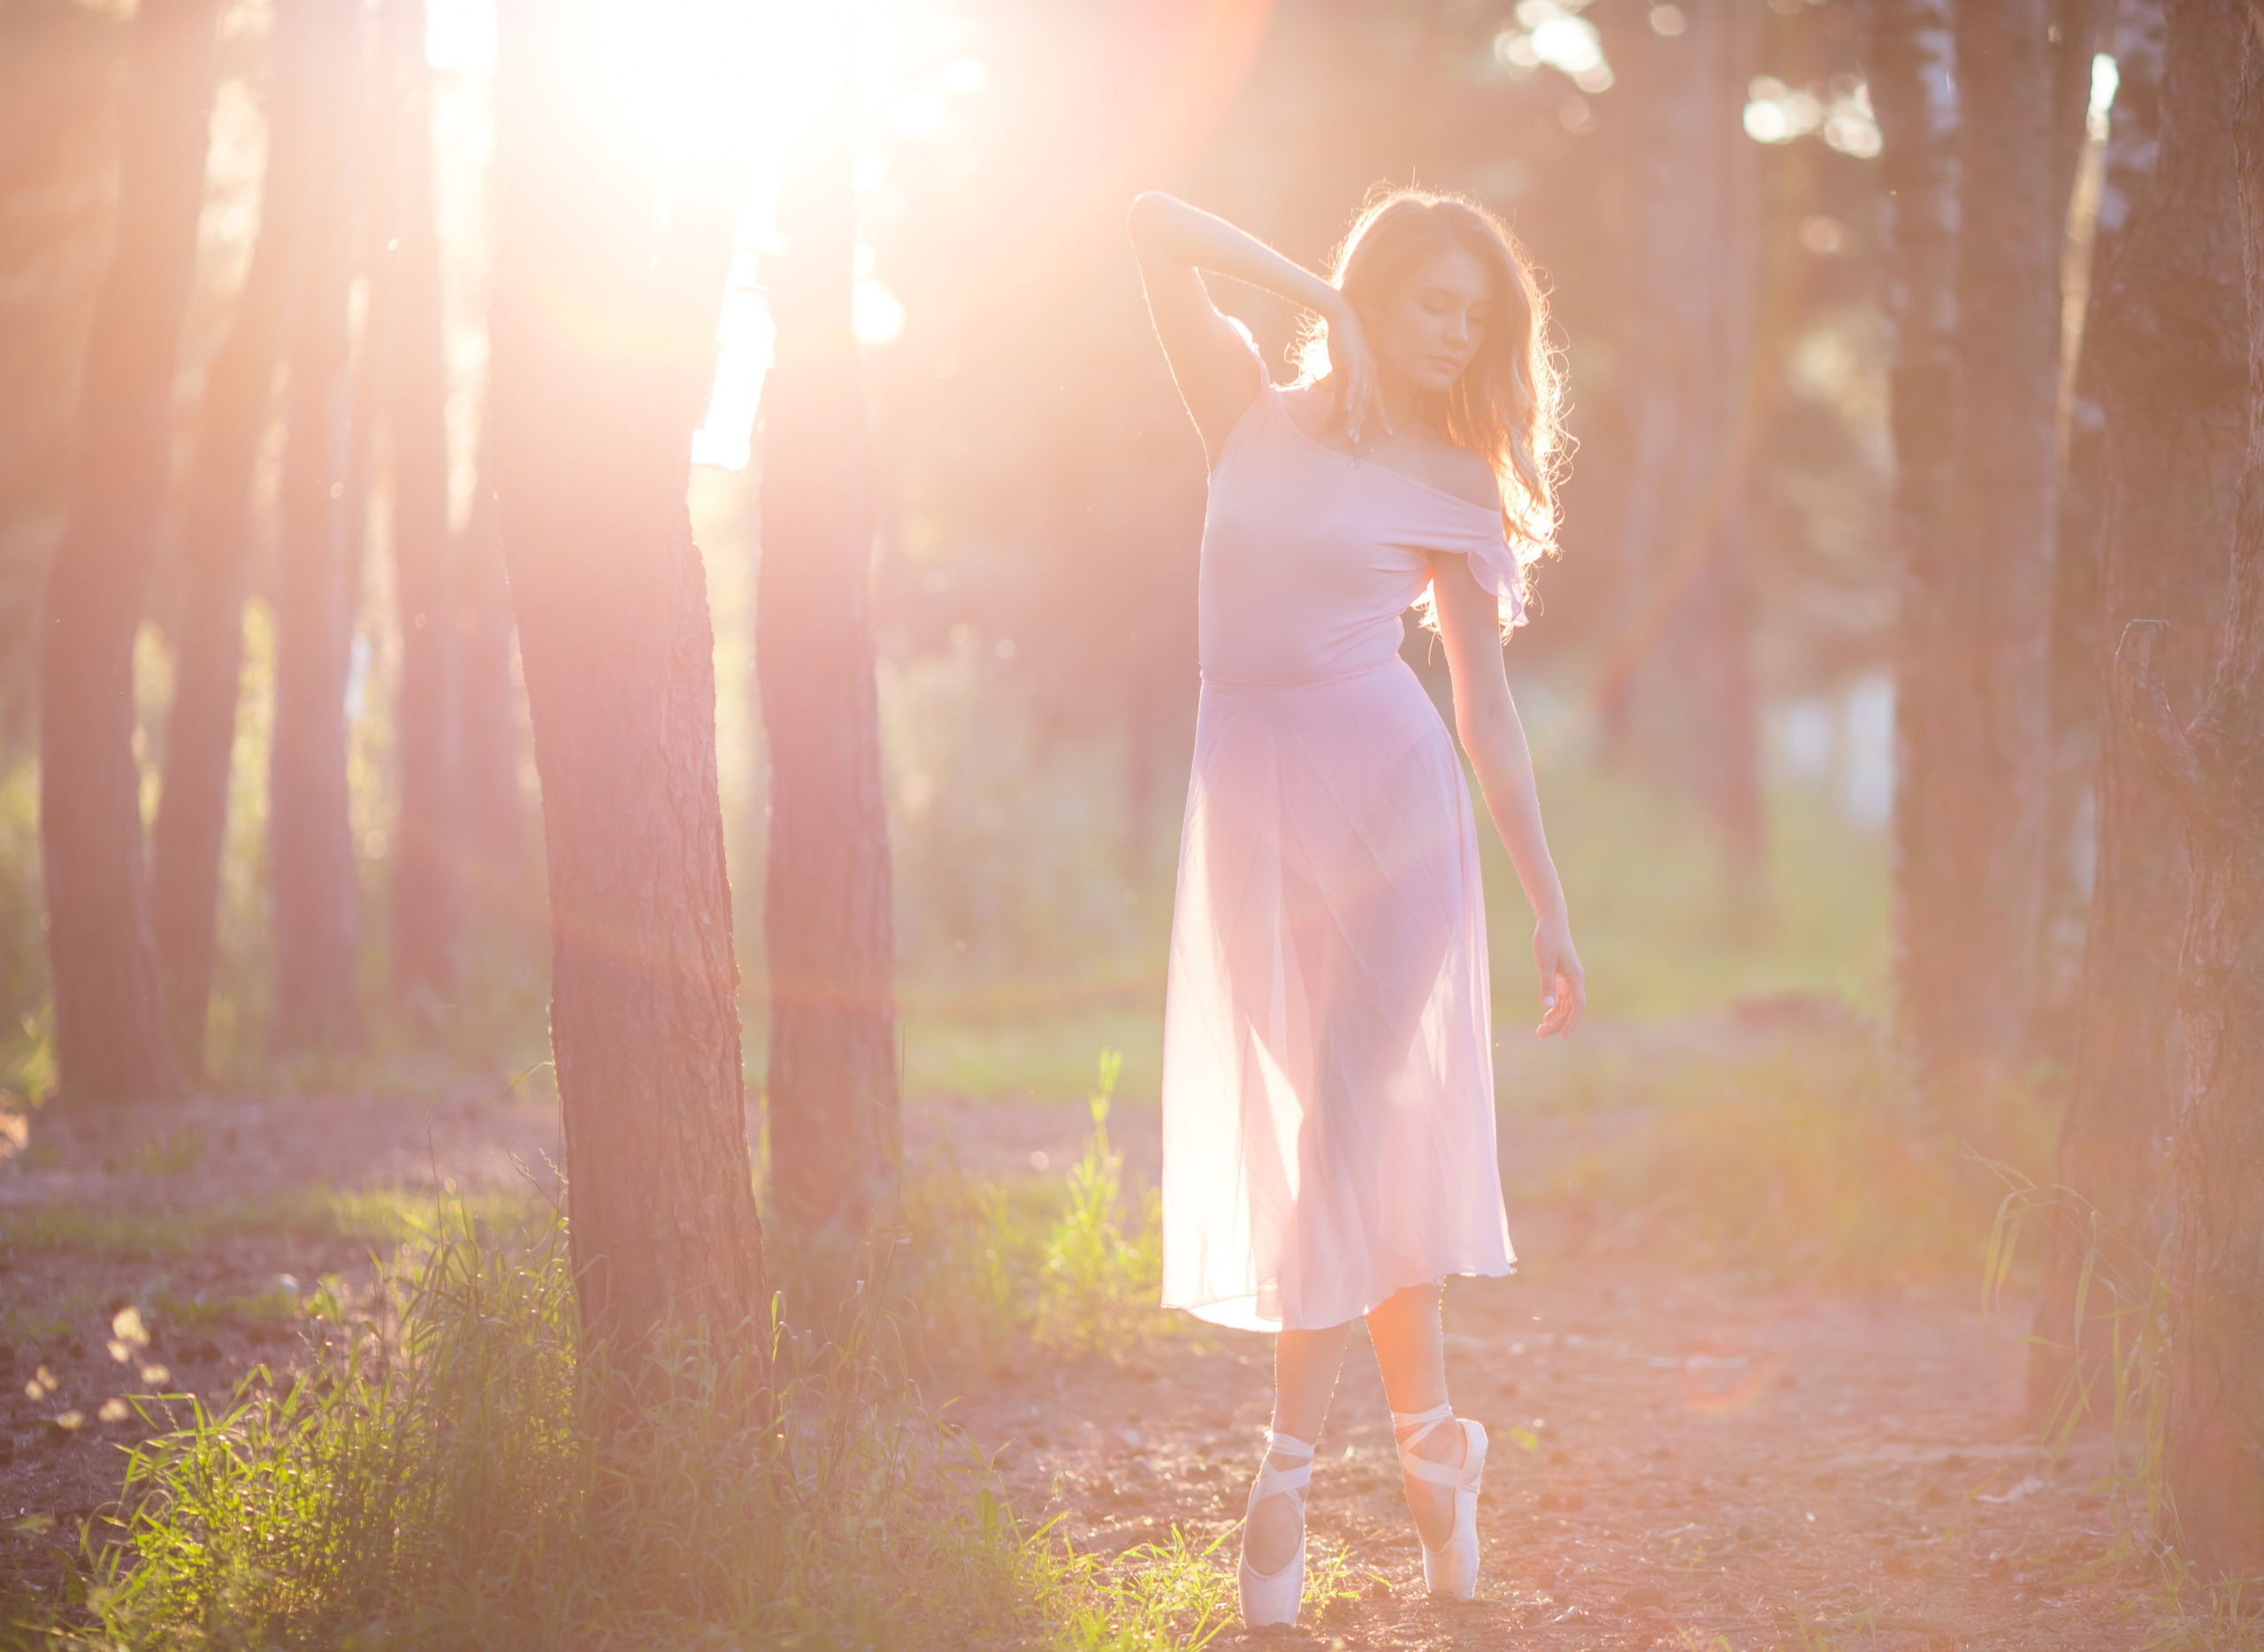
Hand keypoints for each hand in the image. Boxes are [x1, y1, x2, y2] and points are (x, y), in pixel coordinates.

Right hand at [1325, 301, 1388, 450]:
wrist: (1341, 314)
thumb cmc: (1342, 339)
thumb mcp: (1340, 369)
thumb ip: (1339, 390)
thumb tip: (1337, 409)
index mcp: (1370, 374)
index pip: (1377, 401)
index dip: (1382, 417)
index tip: (1389, 433)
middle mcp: (1371, 373)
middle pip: (1368, 405)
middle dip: (1362, 425)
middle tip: (1357, 444)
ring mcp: (1365, 368)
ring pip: (1360, 399)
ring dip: (1354, 418)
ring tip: (1349, 435)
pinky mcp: (1355, 361)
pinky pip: (1353, 384)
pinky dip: (1349, 397)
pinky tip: (1346, 410)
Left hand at [1532, 912, 1584, 1037]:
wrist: (1552, 923)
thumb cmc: (1548, 940)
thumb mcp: (1544, 962)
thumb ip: (1547, 984)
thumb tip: (1548, 1006)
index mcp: (1575, 978)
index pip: (1578, 1006)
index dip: (1572, 1022)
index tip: (1564, 1036)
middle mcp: (1577, 980)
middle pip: (1571, 1009)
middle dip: (1558, 1024)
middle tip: (1540, 1035)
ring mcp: (1571, 979)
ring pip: (1567, 1005)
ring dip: (1556, 1018)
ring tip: (1541, 1031)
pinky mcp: (1565, 976)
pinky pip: (1563, 998)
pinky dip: (1556, 1008)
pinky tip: (1547, 1016)